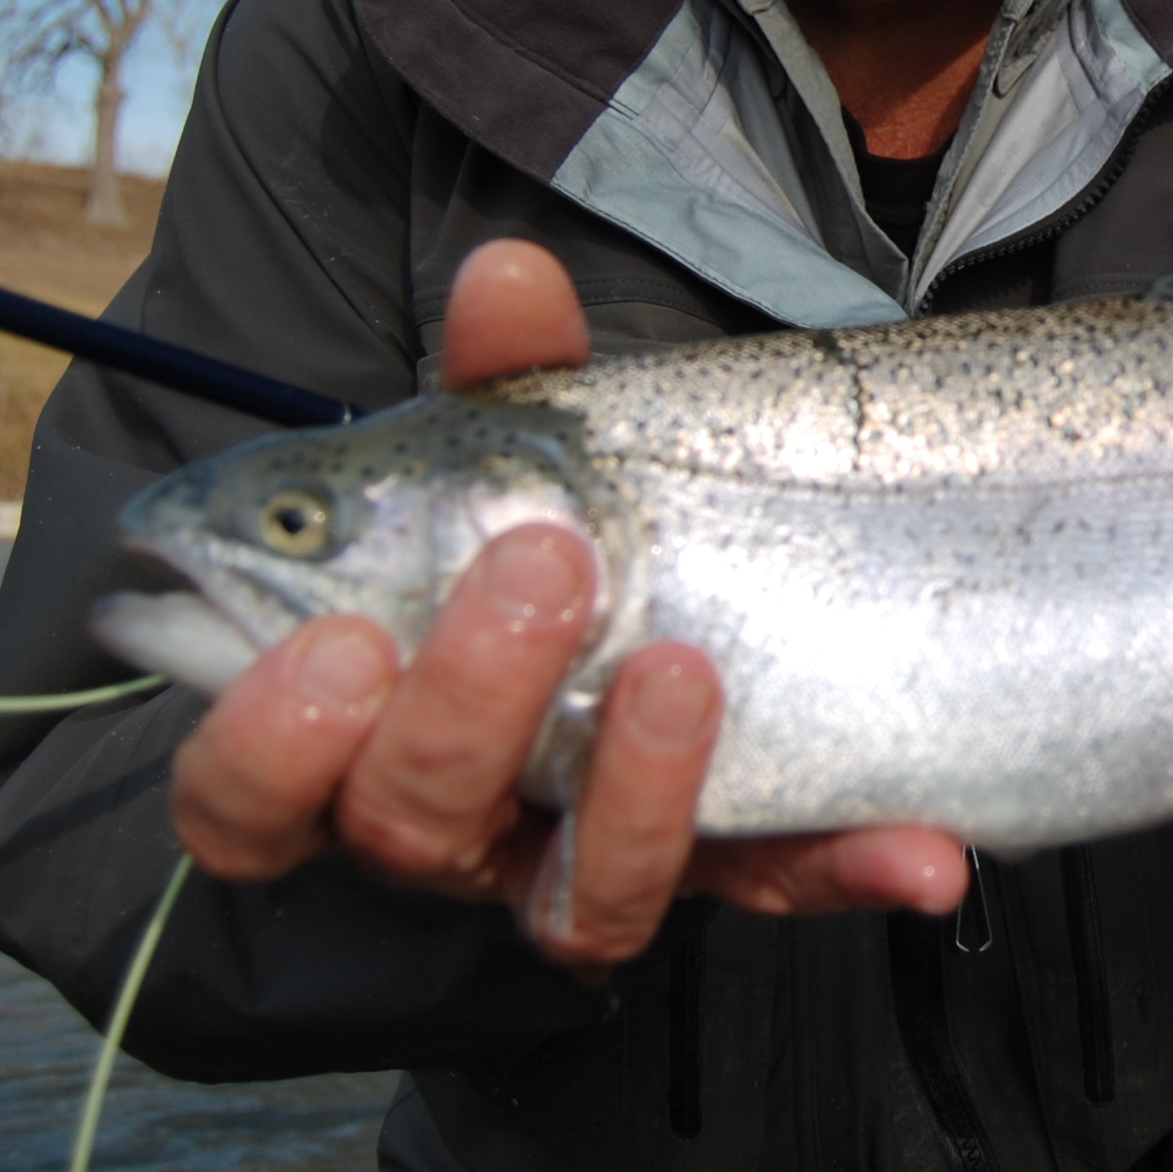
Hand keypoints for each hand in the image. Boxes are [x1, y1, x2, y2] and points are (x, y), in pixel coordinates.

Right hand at [169, 241, 966, 972]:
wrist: (692, 580)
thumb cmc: (541, 519)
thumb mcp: (520, 445)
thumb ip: (507, 371)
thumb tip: (509, 275)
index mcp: (353, 727)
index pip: (247, 791)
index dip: (269, 743)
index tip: (339, 642)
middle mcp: (458, 816)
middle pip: (412, 822)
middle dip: (469, 703)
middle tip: (544, 565)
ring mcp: (593, 852)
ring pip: (579, 896)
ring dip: (629, 792)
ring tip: (684, 672)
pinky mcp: (732, 865)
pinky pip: (782, 887)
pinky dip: (846, 864)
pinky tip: (925, 846)